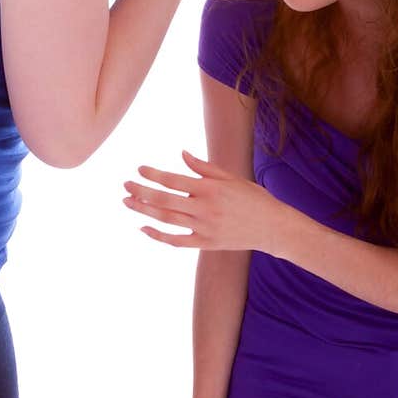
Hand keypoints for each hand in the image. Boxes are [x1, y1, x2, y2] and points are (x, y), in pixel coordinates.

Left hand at [123, 149, 281, 250]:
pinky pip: (176, 241)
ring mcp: (204, 228)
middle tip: (125, 185)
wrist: (272, 227)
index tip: (139, 169)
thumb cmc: (253, 198)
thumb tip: (182, 154)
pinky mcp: (206, 243)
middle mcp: (205, 208)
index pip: (174, 180)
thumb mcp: (231, 177)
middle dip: (141, 192)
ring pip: (166, 220)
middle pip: (164, 200)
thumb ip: (204, 167)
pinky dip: (158, 236)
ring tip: (128, 202)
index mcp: (211, 188)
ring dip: (144, 210)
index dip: (153, 174)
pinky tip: (143, 228)